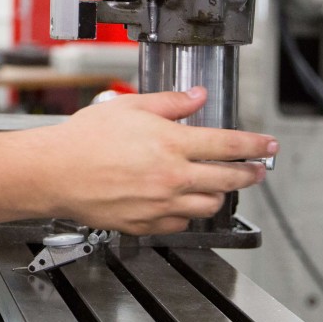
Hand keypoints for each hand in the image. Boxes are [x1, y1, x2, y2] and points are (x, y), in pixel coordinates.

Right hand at [34, 87, 276, 234]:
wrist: (54, 172)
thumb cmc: (83, 139)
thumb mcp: (128, 107)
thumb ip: (169, 103)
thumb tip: (196, 97)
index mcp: (171, 144)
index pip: (229, 146)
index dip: (255, 145)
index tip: (268, 145)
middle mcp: (171, 177)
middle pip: (229, 179)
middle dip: (250, 174)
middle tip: (256, 170)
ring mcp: (160, 204)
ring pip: (209, 205)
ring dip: (218, 194)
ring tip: (215, 185)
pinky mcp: (146, 224)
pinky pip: (181, 224)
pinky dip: (186, 213)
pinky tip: (180, 202)